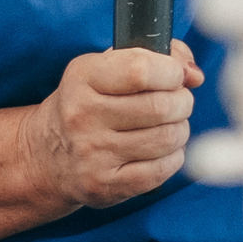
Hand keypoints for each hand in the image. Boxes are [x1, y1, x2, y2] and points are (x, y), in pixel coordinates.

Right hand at [30, 42, 204, 210]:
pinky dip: (173, 157)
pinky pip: (161, 170)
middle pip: (161, 107)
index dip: (172, 71)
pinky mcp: (104, 185)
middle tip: (178, 102)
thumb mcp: (109, 67)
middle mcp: (82, 115)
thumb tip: (194, 74)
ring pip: (167, 138)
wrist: (49, 153)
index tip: (176, 75)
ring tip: (169, 125)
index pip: (141, 70)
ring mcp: (92, 154)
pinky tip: (161, 150)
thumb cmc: (91, 102)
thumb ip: (155, 55)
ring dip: (179, 129)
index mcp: (83, 77)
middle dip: (182, 102)